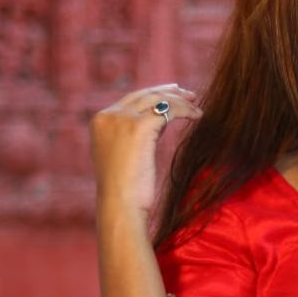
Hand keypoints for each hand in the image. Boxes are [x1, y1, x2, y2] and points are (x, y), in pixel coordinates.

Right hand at [90, 84, 201, 216]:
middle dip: (169, 92)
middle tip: (189, 94)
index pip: (132, 99)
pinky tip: (197, 116)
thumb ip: (135, 133)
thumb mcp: (125, 153)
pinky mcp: (139, 127)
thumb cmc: (125, 188)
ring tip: (196, 107)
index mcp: (100, 121)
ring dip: (180, 101)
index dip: (155, 94)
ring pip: (158, 100)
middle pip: (145, 94)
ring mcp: (122, 119)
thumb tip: (160, 118)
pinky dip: (185, 110)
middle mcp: (109, 116)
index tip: (173, 94)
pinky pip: (168, 110)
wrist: (120, 204)